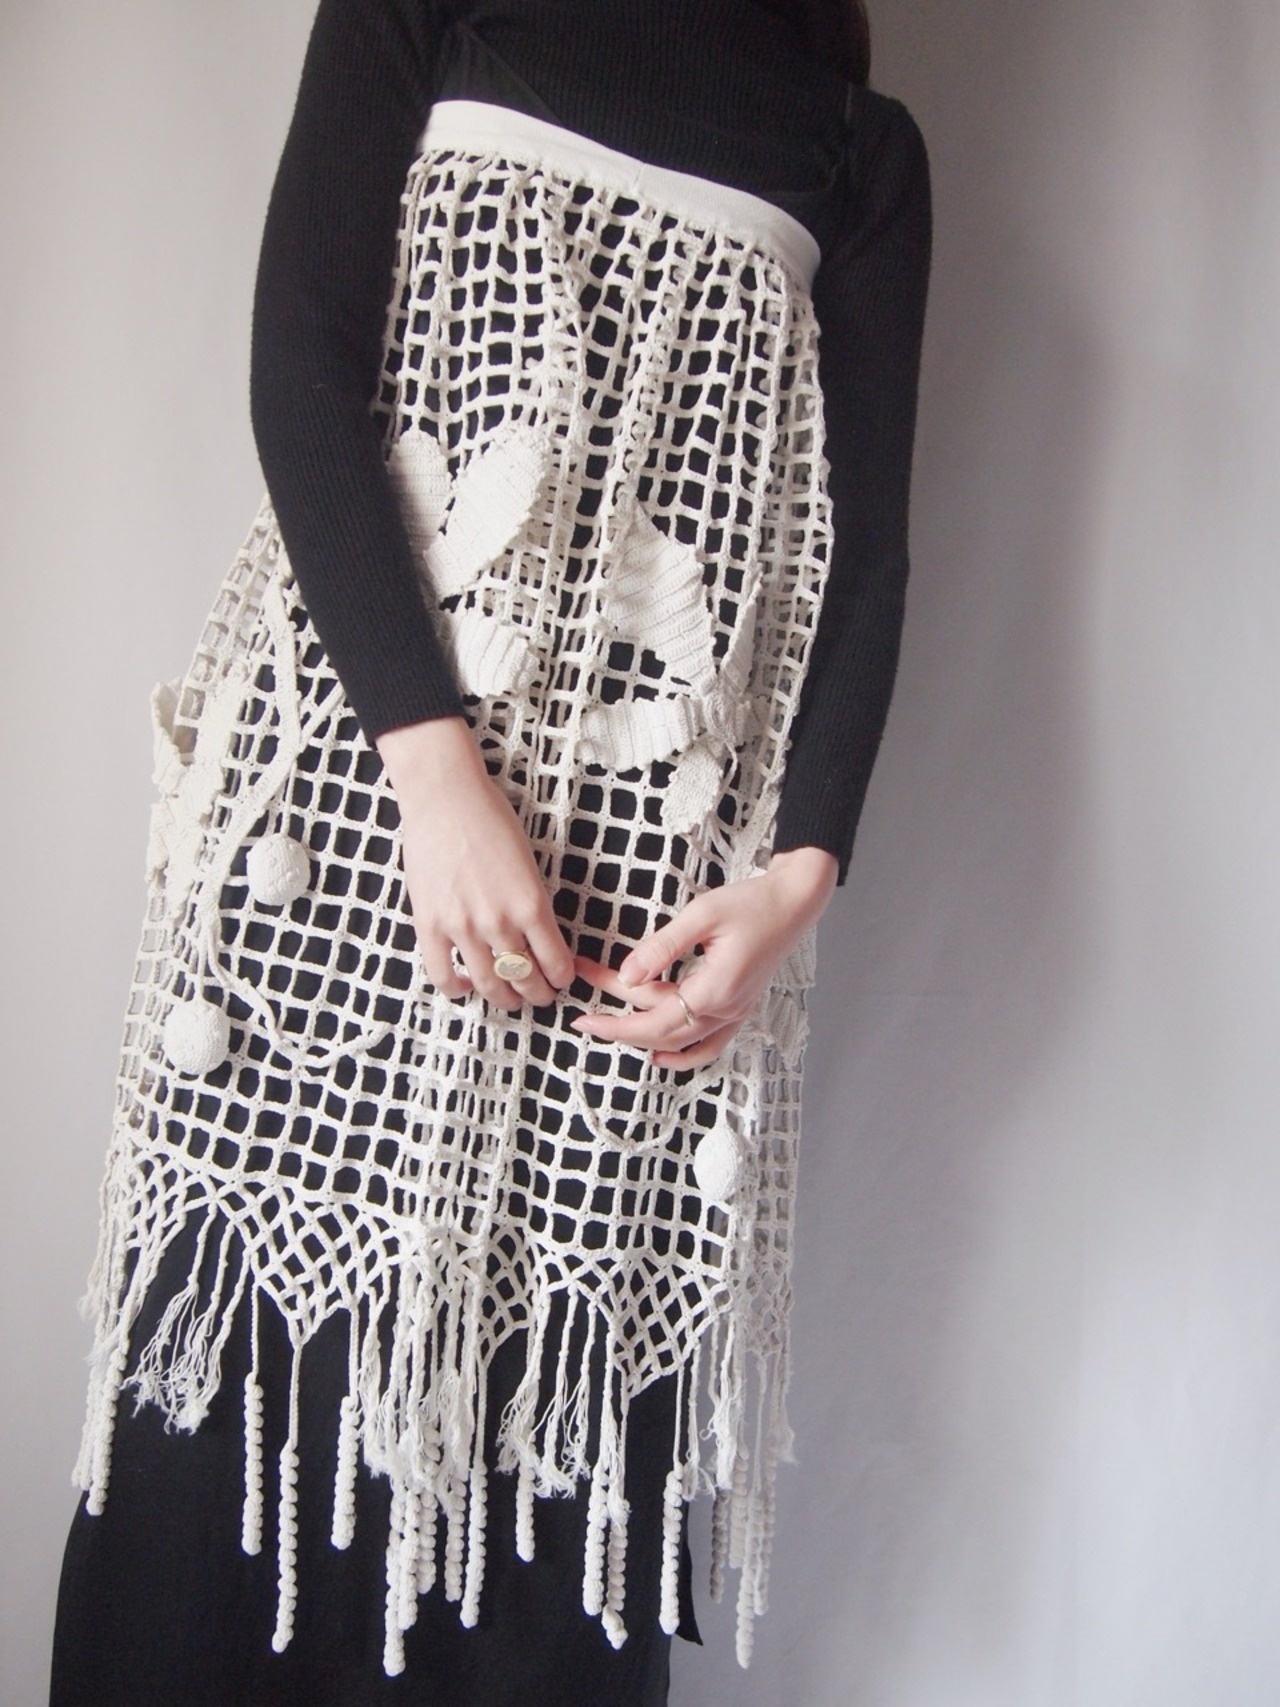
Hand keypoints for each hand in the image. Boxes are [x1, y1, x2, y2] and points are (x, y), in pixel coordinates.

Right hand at [376, 717, 574, 1008]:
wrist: (445, 797)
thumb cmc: (489, 818)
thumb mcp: (528, 863)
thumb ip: (532, 904)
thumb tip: (537, 937)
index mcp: (532, 904)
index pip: (555, 961)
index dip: (561, 978)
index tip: (560, 979)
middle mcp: (500, 922)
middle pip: (525, 979)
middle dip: (538, 995)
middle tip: (540, 996)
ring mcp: (462, 927)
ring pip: (489, 984)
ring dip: (504, 999)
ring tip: (509, 1000)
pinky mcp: (429, 926)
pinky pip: (443, 976)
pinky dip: (457, 989)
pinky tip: (465, 984)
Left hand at [570, 846, 837, 1066]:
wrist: (794, 904)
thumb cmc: (750, 903)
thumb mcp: (701, 915)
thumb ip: (662, 948)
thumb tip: (625, 975)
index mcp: (714, 990)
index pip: (650, 1013)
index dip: (612, 1005)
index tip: (582, 984)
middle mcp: (725, 1011)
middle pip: (660, 1031)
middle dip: (617, 1023)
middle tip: (582, 1011)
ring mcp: (735, 1015)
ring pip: (680, 1043)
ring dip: (642, 1038)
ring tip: (608, 1028)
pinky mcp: (739, 1010)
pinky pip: (708, 1046)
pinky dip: (682, 1056)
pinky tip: (660, 1056)